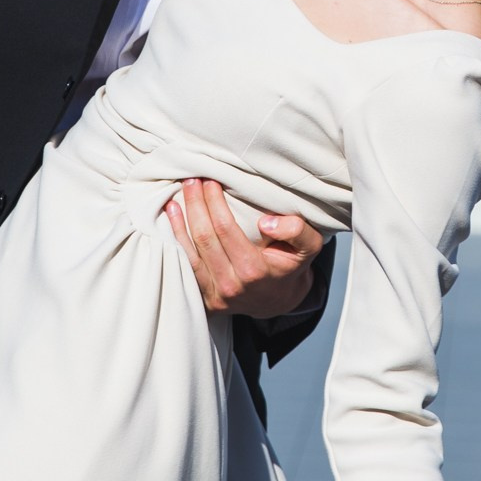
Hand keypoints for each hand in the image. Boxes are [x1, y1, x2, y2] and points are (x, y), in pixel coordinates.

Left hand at [166, 178, 323, 319]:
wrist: (280, 301)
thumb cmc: (292, 266)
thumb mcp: (309, 246)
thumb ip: (296, 230)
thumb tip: (265, 223)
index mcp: (254, 271)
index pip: (225, 229)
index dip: (214, 202)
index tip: (210, 180)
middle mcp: (231, 285)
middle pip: (204, 237)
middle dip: (196, 204)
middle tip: (192, 180)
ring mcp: (215, 295)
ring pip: (189, 251)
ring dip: (181, 219)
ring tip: (179, 193)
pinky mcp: (205, 298)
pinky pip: (186, 265)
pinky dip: (176, 238)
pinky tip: (172, 216)